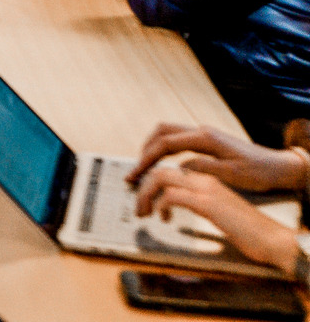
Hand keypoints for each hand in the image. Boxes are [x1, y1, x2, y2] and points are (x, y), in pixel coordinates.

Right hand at [128, 122, 307, 190]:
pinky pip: (178, 140)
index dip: (147, 158)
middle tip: (136, 170)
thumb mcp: (231, 174)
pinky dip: (164, 149)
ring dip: (153, 147)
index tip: (136, 173)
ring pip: (168, 133)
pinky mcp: (207, 141)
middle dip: (144, 149)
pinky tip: (163, 163)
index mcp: (204, 138)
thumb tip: (177, 167)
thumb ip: (201, 167)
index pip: (165, 143)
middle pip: (162, 132)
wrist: (278, 167)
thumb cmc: (258, 172)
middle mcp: (201, 132)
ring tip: (145, 166)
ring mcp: (204, 134)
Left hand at [135, 166, 300, 274]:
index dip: (151, 183)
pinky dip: (160, 206)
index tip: (143, 198)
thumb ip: (196, 202)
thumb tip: (172, 204)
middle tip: (138, 208)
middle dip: (142, 187)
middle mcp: (204, 179)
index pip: (169, 171)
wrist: (272, 239)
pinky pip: (171, 196)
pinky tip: (164, 219)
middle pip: (160, 171)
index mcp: (206, 179)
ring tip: (144, 213)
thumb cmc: (245, 230)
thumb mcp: (215, 211)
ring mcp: (206, 189)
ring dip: (145, 195)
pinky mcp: (207, 203)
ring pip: (160, 178)